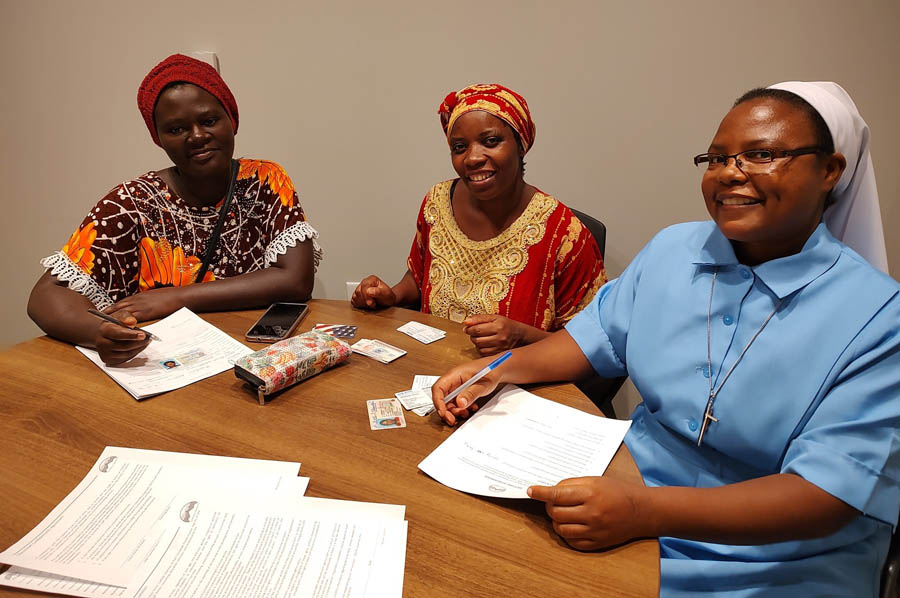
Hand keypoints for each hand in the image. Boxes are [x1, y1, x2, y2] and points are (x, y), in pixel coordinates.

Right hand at [94, 308, 151, 365]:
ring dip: (138, 348)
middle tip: (148, 338)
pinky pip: (125, 358)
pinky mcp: (109, 360)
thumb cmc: (111, 324)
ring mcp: (105, 353)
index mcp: (103, 330)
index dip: (131, 335)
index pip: (118, 334)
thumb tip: (132, 322)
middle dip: (139, 342)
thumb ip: (126, 316)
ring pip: (126, 354)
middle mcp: (102, 343)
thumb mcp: (117, 316)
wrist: (101, 334)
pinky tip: (139, 347)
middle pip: (124, 346)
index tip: (143, 335)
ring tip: (146, 342)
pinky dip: (134, 353)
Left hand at [107, 287, 183, 321]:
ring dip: (112, 319)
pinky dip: (123, 323)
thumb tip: (148, 304)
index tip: (105, 311)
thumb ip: (149, 300)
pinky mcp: (145, 313)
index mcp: (140, 296)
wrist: (180, 296)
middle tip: (99, 319)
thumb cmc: (172, 296)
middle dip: (109, 313)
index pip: (123, 302)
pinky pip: (130, 319)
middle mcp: (137, 300)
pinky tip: (117, 328)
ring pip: (121, 313)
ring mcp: (140, 306)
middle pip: (118, 307)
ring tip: (104, 325)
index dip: (114, 307)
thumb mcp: (157, 296)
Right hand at [351, 276, 396, 309]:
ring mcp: (360, 289)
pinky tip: (366, 305)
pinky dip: (359, 305)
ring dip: (362, 303)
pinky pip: (353, 301)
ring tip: (371, 304)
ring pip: (355, 296)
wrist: (387, 301)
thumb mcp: (387, 294)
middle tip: (373, 304)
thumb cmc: (388, 296)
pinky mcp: (357, 295)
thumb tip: (369, 291)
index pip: (364, 286)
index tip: (371, 303)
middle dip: (365, 300)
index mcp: (372, 279)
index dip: (366, 295)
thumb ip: (379, 292)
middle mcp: (365, 283)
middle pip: (358, 291)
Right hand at [431, 357, 500, 425]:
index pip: (438, 388)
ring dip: (455, 411)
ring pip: (449, 402)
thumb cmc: (491, 371)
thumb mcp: (483, 384)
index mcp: (454, 374)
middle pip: (442, 398)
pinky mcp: (461, 391)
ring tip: (466, 412)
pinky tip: (471, 408)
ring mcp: (456, 386)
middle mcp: (453, 380)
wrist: (497, 369)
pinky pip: (456, 403)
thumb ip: (471, 393)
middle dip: (446, 411)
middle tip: (452, 420)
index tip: (443, 413)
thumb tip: (460, 403)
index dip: (438, 401)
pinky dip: (462, 408)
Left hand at [463, 314, 526, 355]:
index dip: (469, 329)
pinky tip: (484, 344)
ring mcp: (500, 348)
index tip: (467, 328)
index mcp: (499, 326)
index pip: (477, 329)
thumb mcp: (494, 317)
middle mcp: (500, 338)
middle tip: (474, 332)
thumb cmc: (506, 325)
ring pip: (479, 347)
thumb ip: (479, 318)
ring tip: (480, 337)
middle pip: (477, 339)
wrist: (520, 336)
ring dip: (476, 342)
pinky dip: (481, 348)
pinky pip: (483, 353)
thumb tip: (466, 322)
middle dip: (472, 335)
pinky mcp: (498, 354)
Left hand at [527, 477, 648, 550]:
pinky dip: (567, 533)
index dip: (541, 493)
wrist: (642, 511)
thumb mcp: (595, 480)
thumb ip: (572, 485)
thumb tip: (550, 490)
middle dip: (550, 506)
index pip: (557, 494)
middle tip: (553, 502)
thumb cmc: (618, 491)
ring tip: (563, 513)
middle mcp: (591, 513)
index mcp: (590, 494)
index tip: (530, 491)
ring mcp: (594, 530)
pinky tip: (571, 525)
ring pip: (561, 529)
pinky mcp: (597, 543)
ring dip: (556, 521)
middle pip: (556, 513)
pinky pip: (572, 541)